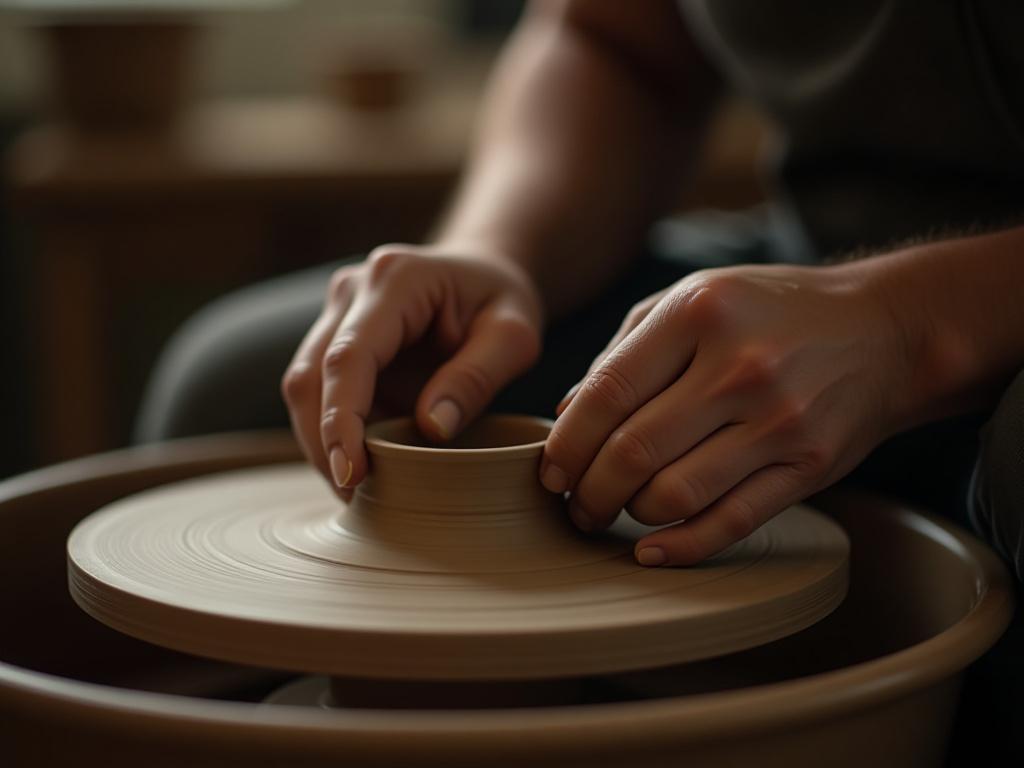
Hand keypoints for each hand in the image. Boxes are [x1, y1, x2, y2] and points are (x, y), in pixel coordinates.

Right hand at [282, 244, 542, 499]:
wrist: (485, 274)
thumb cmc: (502, 303)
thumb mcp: (514, 335)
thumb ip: (476, 377)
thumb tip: (431, 429)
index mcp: (396, 279)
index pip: (349, 357)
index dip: (341, 420)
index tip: (351, 474)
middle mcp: (353, 290)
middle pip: (311, 374)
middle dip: (323, 442)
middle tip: (355, 497)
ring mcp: (337, 313)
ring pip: (304, 386)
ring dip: (322, 441)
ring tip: (357, 489)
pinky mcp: (334, 339)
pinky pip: (318, 392)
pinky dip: (333, 432)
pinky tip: (360, 463)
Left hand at [540, 263, 906, 565]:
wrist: (882, 331)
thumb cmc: (768, 312)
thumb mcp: (690, 301)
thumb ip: (622, 353)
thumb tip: (563, 416)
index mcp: (697, 315)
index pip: (608, 394)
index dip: (567, 444)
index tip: (550, 472)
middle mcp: (739, 367)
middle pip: (634, 452)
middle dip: (588, 492)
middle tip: (575, 505)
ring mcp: (780, 420)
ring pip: (675, 495)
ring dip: (628, 517)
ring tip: (613, 514)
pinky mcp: (810, 467)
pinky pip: (731, 522)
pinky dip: (681, 547)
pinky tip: (650, 551)